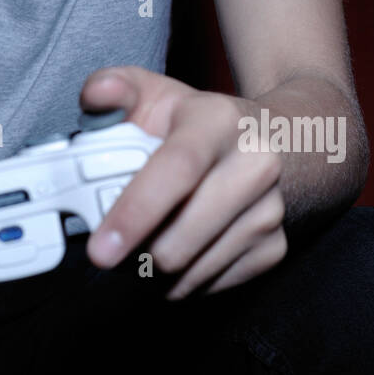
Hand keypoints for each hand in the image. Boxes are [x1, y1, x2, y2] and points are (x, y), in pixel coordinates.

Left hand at [82, 67, 286, 297]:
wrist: (277, 141)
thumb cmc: (197, 122)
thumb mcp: (155, 92)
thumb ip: (116, 87)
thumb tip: (96, 95)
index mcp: (220, 121)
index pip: (177, 169)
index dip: (136, 211)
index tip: (101, 249)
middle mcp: (255, 164)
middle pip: (180, 238)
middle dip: (133, 252)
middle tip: (109, 246)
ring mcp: (270, 211)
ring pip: (189, 271)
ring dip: (152, 270)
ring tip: (143, 240)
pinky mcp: (274, 248)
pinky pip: (208, 286)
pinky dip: (180, 280)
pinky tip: (176, 247)